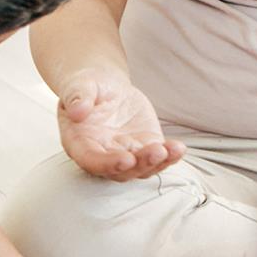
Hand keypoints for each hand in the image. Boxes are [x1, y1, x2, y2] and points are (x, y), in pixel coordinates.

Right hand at [57, 71, 185, 180]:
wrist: (106, 87)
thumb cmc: (87, 86)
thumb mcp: (79, 85)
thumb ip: (77, 97)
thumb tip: (77, 111)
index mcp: (79, 144)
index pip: (92, 161)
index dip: (108, 164)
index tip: (126, 159)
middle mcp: (102, 155)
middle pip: (120, 170)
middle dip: (139, 165)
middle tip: (156, 152)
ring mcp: (125, 154)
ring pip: (142, 168)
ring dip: (158, 163)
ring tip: (172, 149)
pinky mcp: (144, 147)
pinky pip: (158, 157)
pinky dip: (170, 155)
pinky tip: (179, 148)